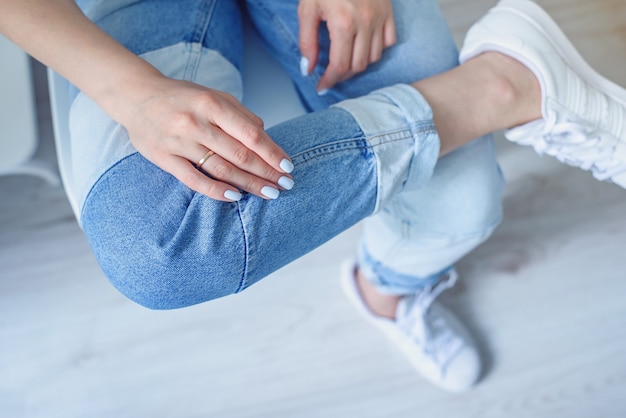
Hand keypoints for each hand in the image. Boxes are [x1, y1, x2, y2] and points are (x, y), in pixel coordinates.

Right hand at [123, 75, 293, 201]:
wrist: (135, 96)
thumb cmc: (181, 97)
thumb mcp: (213, 95)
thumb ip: (240, 115)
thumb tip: (265, 136)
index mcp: (211, 104)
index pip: (250, 134)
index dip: (272, 153)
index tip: (288, 167)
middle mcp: (196, 123)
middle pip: (239, 155)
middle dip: (266, 173)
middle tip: (285, 185)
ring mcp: (179, 142)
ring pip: (221, 169)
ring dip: (248, 184)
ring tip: (269, 194)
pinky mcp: (164, 158)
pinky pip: (194, 180)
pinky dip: (217, 191)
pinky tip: (235, 197)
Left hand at [298, 0, 396, 91]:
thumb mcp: (307, 9)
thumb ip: (307, 41)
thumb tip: (308, 69)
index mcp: (343, 24)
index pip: (340, 66)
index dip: (330, 81)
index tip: (321, 86)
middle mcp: (366, 23)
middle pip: (358, 66)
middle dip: (342, 75)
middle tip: (330, 75)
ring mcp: (380, 17)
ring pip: (374, 57)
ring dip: (358, 64)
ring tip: (344, 61)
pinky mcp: (389, 11)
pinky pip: (388, 41)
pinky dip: (377, 49)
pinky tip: (363, 46)